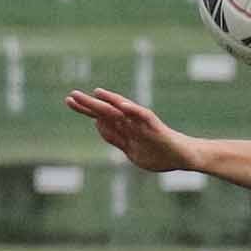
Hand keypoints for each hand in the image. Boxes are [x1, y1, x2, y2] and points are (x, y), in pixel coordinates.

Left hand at [66, 88, 195, 174]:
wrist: (182, 157)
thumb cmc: (158, 153)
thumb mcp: (130, 150)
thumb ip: (114, 137)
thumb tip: (96, 124)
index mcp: (123, 128)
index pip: (100, 116)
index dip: (84, 109)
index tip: (68, 100)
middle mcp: (130, 122)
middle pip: (106, 111)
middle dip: (89, 104)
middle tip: (72, 95)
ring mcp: (142, 123)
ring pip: (122, 111)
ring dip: (109, 102)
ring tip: (95, 93)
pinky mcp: (155, 127)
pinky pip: (143, 116)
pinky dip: (132, 110)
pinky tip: (121, 105)